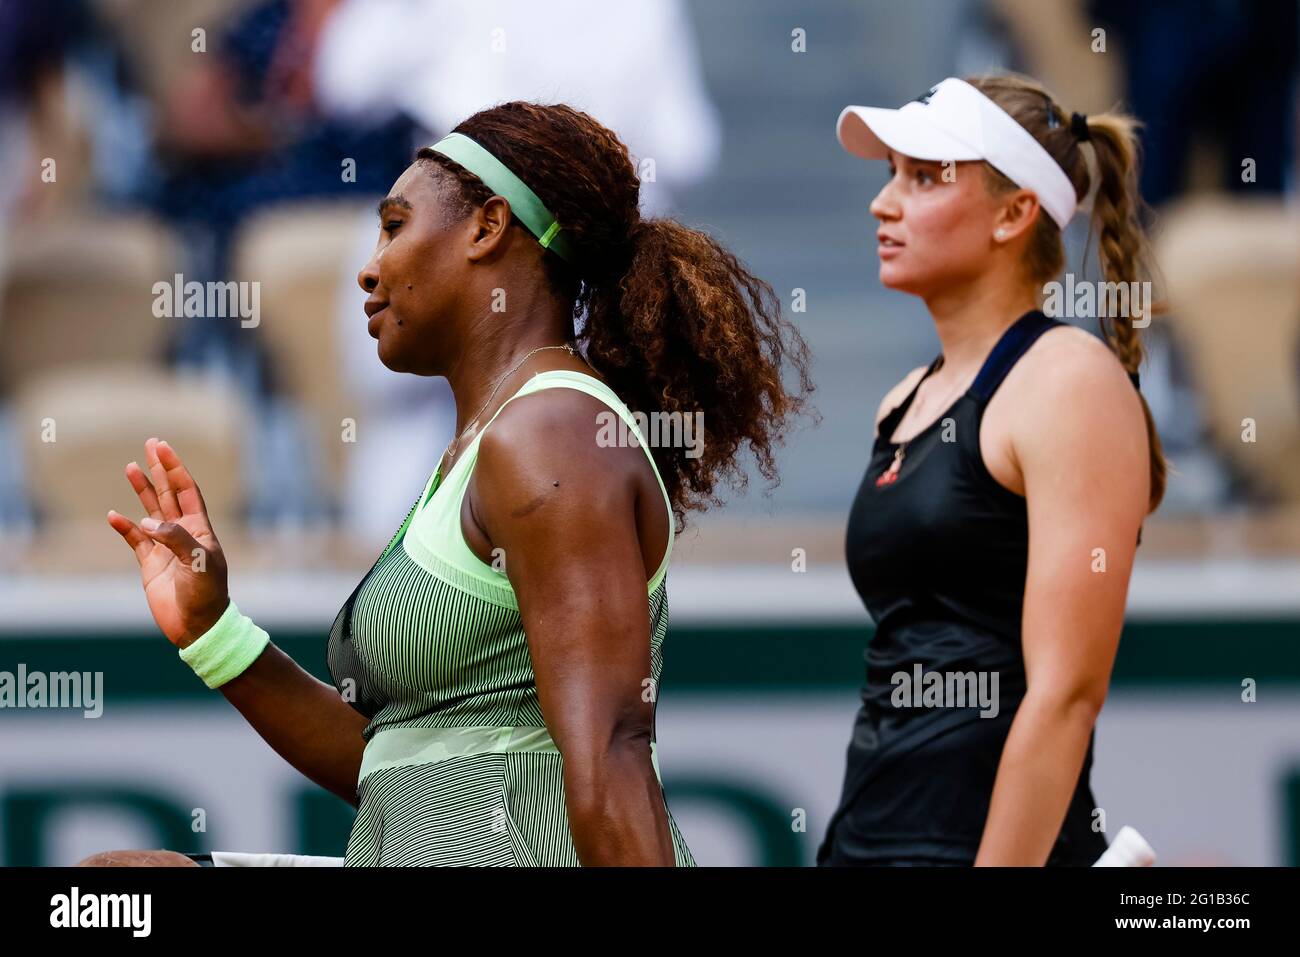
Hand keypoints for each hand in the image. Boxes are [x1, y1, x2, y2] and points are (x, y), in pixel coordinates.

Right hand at [107, 437, 229, 647]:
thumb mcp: (199, 563)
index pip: (187, 490)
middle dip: (160, 470)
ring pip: (151, 511)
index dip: (175, 468)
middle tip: (150, 444)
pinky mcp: (151, 564)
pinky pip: (135, 540)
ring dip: (142, 490)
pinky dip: (124, 527)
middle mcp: (182, 533)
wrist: (198, 626)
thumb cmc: (207, 594)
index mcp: (199, 529)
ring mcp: (166, 547)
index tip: (163, 448)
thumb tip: (147, 521)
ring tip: (130, 468)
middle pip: (169, 493)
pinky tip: (113, 516)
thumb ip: (175, 539)